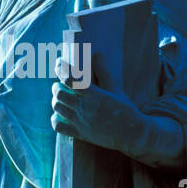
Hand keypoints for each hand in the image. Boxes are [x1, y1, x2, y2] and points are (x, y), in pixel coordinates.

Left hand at [51, 51, 184, 168]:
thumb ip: (104, 71)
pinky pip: (58, 127)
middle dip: (56, 87)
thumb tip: (97, 54)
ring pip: (57, 108)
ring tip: (60, 97)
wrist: (131, 134)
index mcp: (94, 95)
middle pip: (59, 94)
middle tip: (59, 84)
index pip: (70, 79)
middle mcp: (85, 109)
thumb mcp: (115, 88)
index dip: (61, 68)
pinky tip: (59, 115)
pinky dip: (55, 119)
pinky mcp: (80, 134)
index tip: (59, 62)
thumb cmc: (124, 109)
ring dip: (55, 100)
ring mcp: (81, 122)